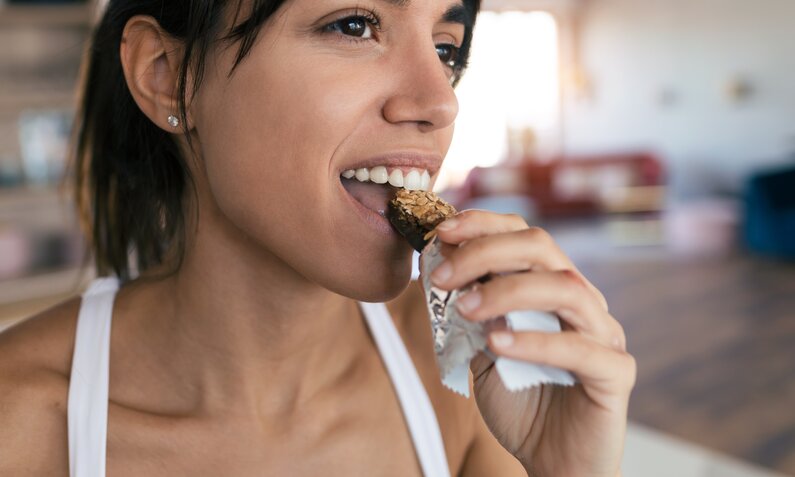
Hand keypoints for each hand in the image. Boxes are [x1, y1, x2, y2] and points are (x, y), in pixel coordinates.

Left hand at [428, 210, 635, 476]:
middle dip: (486, 252)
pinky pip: (580, 348)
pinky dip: (535, 341)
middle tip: (443, 277)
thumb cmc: (521, 402)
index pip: (523, 236)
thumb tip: (436, 270)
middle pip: (542, 248)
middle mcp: (581, 301)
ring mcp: (603, 333)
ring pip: (565, 288)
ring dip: (507, 291)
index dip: (482, 225)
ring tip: (465, 308)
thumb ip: (468, 314)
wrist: (554, 463)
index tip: (440, 232)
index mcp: (551, 288)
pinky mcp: (615, 372)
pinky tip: (497, 344)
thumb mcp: (481, 350)